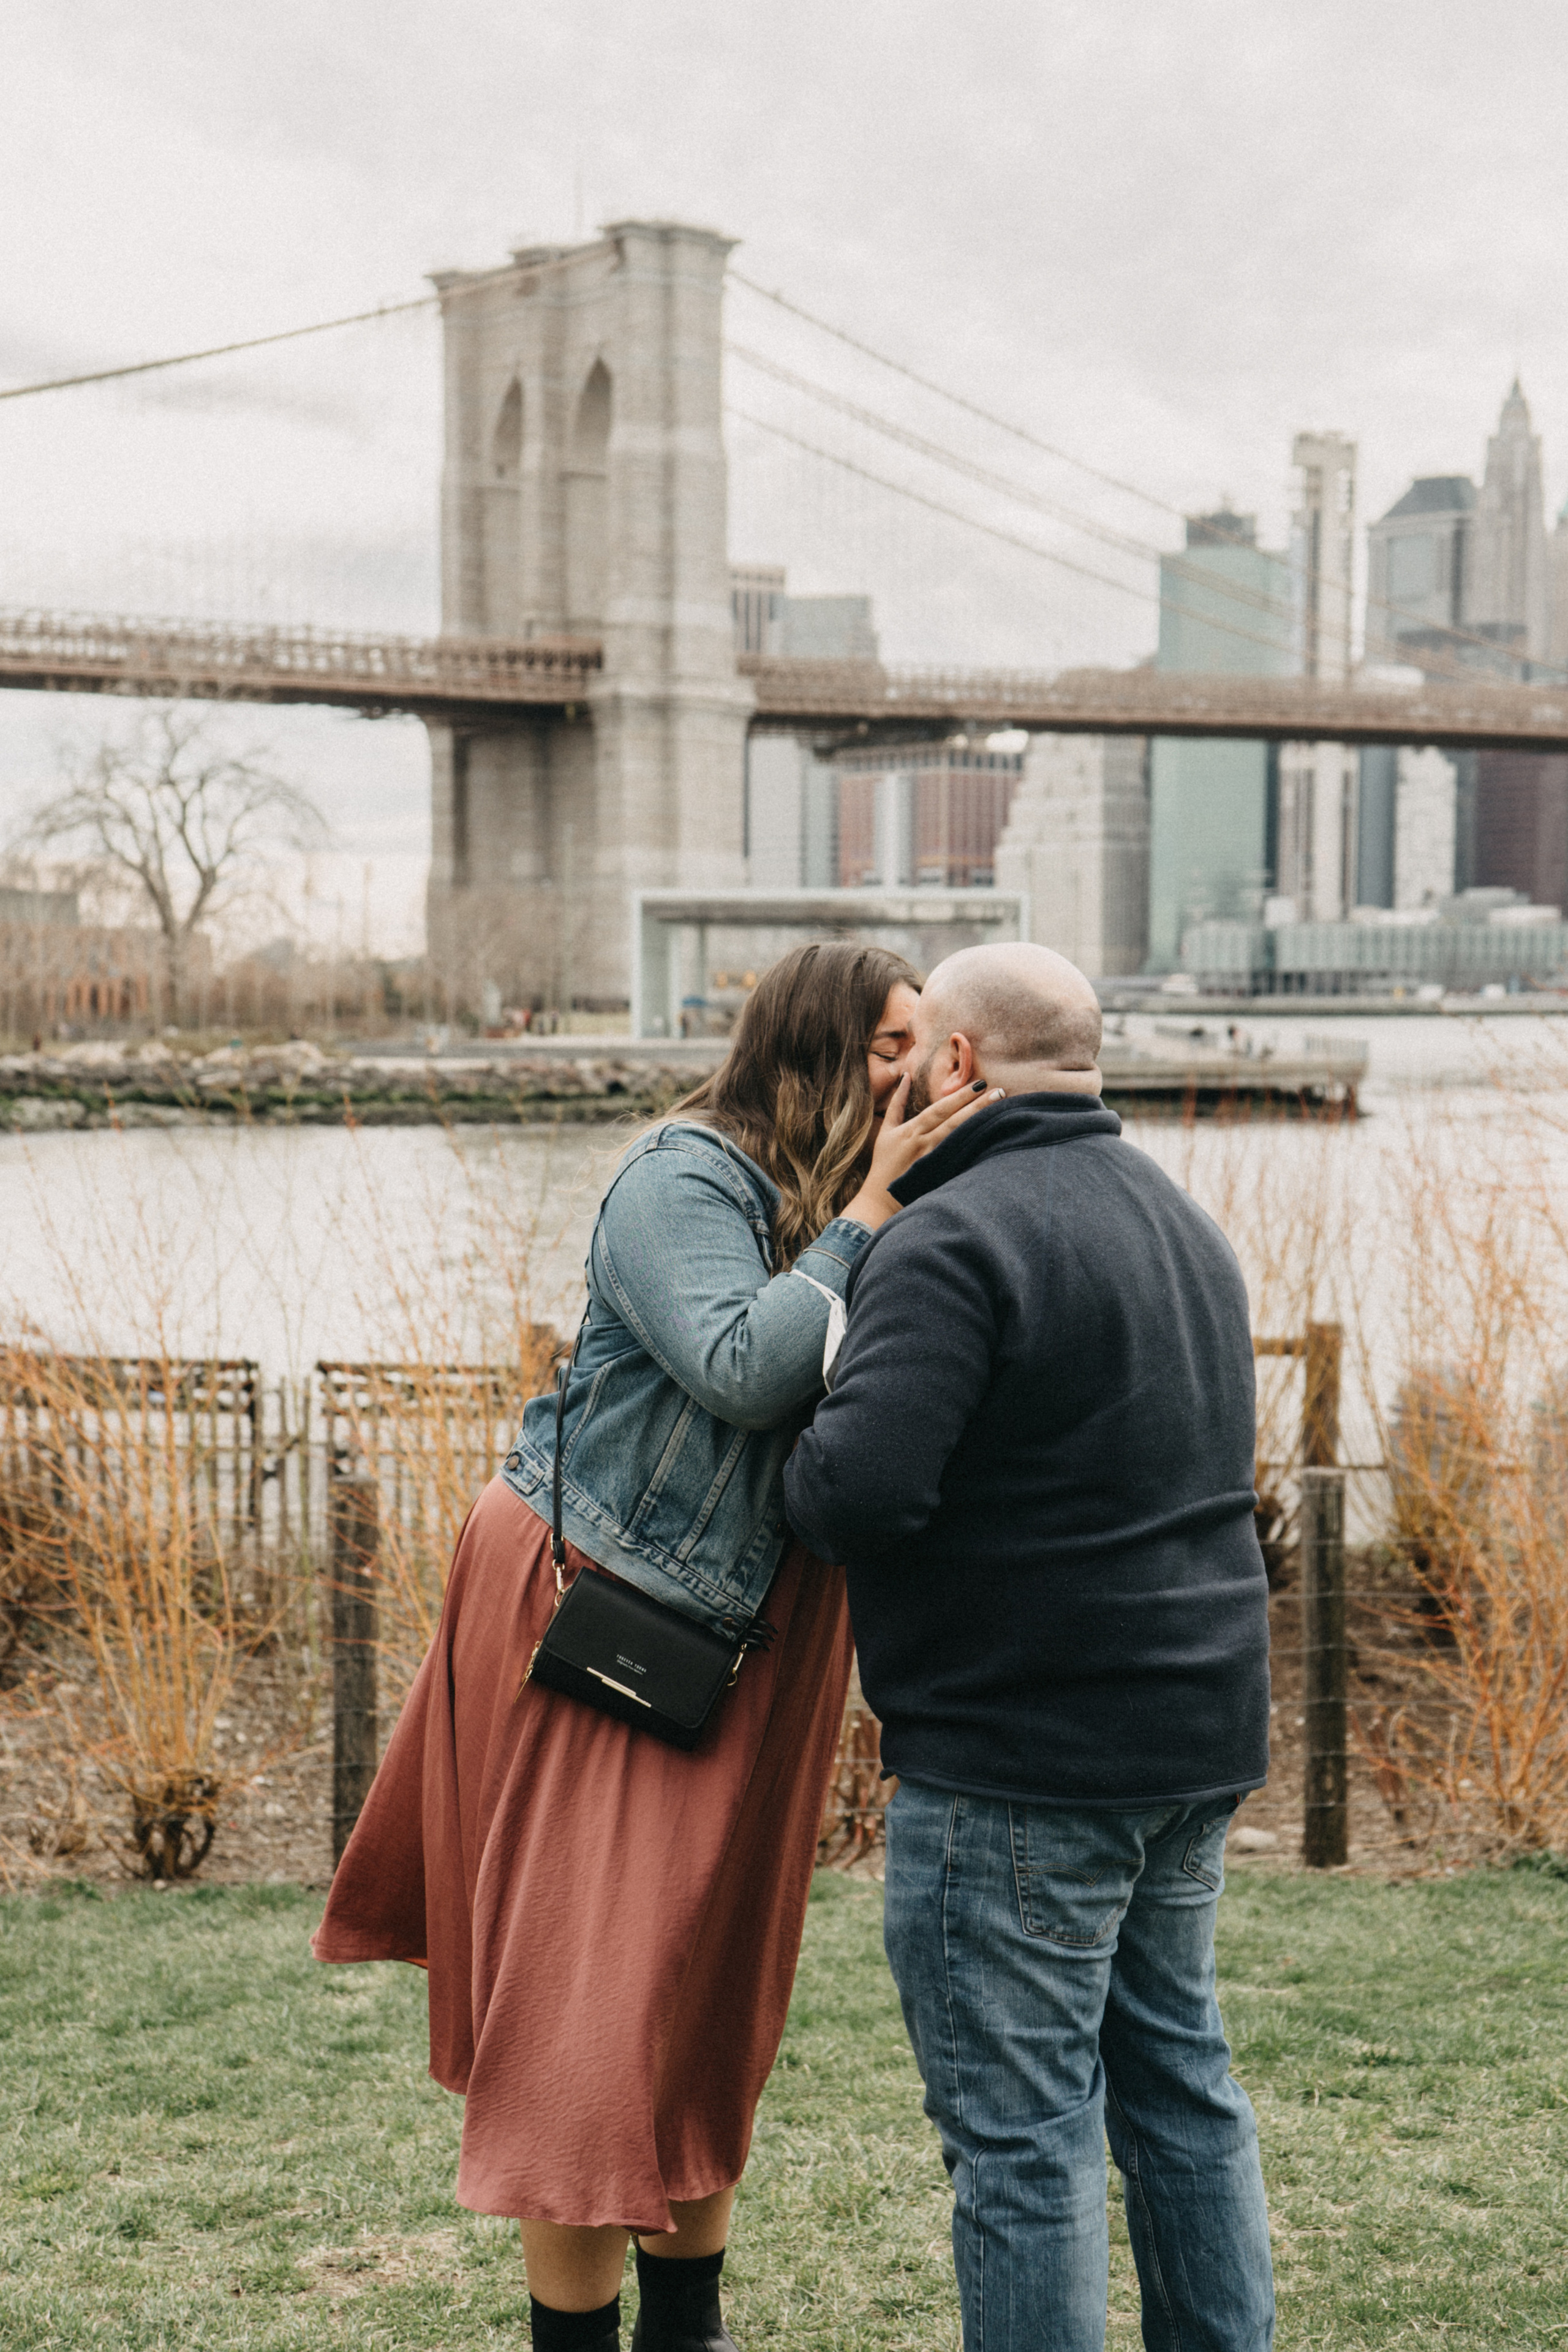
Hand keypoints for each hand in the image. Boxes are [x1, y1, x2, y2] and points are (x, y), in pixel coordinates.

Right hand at [841, 1078, 1003, 1231]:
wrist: (881, 1200)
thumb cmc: (884, 1163)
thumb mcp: (886, 1130)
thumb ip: (897, 1103)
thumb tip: (906, 1077)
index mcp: (912, 1131)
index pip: (940, 1109)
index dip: (960, 1096)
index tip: (979, 1084)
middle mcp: (924, 1144)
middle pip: (954, 1121)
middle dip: (977, 1105)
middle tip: (999, 1092)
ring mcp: (933, 1161)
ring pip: (959, 1138)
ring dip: (979, 1123)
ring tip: (999, 1110)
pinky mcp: (940, 1176)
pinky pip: (960, 1159)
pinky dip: (975, 1148)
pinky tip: (992, 1139)